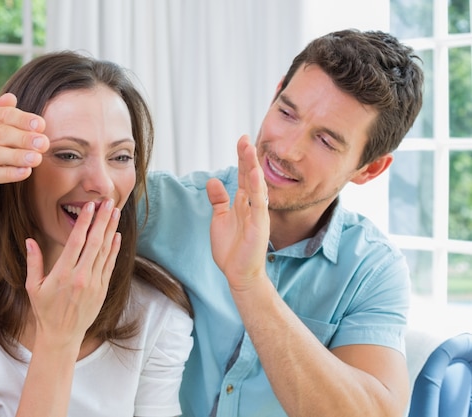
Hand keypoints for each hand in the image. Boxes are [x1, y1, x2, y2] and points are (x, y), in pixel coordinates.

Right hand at [0, 93, 48, 209]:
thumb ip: (0, 114)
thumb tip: (11, 97)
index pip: (2, 115)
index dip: (23, 119)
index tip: (42, 125)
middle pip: (0, 134)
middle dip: (24, 138)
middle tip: (44, 143)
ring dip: (18, 156)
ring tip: (37, 159)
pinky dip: (9, 173)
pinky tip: (25, 172)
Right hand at [24, 199, 121, 348]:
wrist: (62, 335)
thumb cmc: (45, 310)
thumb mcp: (33, 287)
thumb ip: (33, 262)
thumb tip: (30, 240)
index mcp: (62, 273)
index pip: (76, 242)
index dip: (84, 222)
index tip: (89, 206)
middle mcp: (81, 276)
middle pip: (95, 242)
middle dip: (102, 220)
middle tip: (108, 202)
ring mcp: (94, 283)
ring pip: (105, 251)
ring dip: (111, 230)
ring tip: (115, 213)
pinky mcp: (102, 289)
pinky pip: (110, 265)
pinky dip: (114, 249)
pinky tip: (117, 236)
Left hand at [206, 135, 269, 291]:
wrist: (239, 274)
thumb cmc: (231, 249)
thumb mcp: (220, 219)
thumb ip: (218, 200)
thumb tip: (212, 180)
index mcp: (243, 203)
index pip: (243, 175)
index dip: (242, 158)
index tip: (241, 140)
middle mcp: (252, 205)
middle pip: (250, 176)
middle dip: (247, 157)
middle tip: (244, 138)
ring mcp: (257, 214)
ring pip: (256, 185)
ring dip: (252, 167)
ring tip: (249, 148)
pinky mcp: (259, 225)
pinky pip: (259, 203)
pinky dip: (257, 188)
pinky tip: (255, 174)